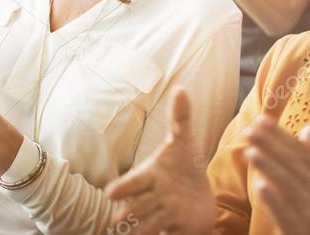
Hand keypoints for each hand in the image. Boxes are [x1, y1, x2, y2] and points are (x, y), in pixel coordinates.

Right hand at [106, 88, 213, 234]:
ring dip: (141, 232)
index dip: (123, 188)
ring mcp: (164, 216)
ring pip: (149, 226)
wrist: (198, 197)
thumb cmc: (183, 167)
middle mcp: (153, 198)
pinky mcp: (178, 230)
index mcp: (151, 176)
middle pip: (138, 207)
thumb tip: (180, 88)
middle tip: (118, 222)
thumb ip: (180, 118)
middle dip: (128, 214)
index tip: (110, 193)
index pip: (134, 181)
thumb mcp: (184, 143)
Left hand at [243, 116, 309, 234]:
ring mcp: (309, 211)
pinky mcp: (298, 229)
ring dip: (269, 168)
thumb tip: (308, 127)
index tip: (261, 120)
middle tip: (249, 130)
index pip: (300, 152)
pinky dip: (273, 200)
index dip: (280, 135)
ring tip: (250, 152)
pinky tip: (259, 187)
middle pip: (292, 164)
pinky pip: (285, 213)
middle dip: (270, 145)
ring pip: (288, 185)